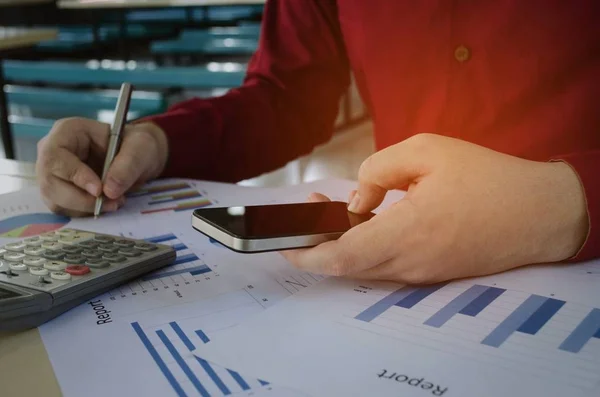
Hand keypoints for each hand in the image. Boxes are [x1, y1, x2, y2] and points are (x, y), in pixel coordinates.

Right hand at [36, 117, 168, 216]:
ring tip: (114, 203)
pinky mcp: (59, 192)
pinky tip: (105, 205)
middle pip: (50, 183)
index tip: (99, 190)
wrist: (137, 156)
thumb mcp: (139, 148)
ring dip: (85, 209)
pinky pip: (64, 209)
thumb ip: (127, 165)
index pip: (55, 157)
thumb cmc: (136, 145)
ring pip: (55, 201)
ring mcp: (52, 174)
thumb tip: (109, 191)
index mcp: (66, 132)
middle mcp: (52, 153)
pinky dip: (85, 213)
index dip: (75, 176)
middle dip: (81, 200)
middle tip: (111, 203)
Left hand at [281, 133, 588, 283]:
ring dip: (341, 246)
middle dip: (317, 245)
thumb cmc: (486, 176)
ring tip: (336, 211)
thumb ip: (377, 170)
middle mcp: (410, 263)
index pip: (341, 257)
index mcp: (407, 232)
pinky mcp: (430, 275)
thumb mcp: (426, 150)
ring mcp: (421, 274)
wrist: (538, 212)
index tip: (285, 243)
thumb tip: (354, 202)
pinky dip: (365, 251)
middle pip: (346, 267)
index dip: (306, 255)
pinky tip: (367, 224)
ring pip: (364, 269)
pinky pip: (386, 268)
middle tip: (313, 210)